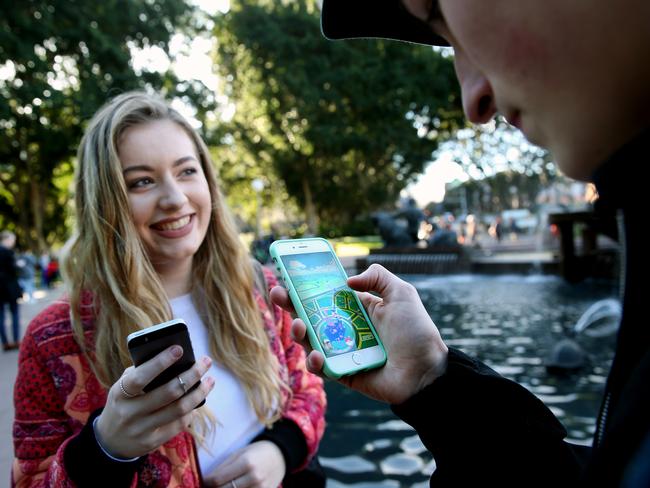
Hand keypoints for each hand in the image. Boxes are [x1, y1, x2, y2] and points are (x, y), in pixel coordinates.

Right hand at [95, 345, 214, 458]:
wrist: (110, 441)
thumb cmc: (123, 403)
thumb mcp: (122, 387)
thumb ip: (141, 373)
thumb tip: (173, 358)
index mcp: (120, 394)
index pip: (141, 377)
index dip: (160, 362)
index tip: (179, 349)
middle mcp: (130, 413)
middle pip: (168, 392)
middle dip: (192, 374)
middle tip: (206, 362)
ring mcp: (141, 430)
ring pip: (179, 409)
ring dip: (199, 393)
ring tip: (209, 381)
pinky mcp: (152, 442)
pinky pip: (178, 424)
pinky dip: (191, 410)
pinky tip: (197, 400)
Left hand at [204, 440, 285, 487]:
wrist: (281, 456)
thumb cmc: (257, 452)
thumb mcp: (240, 453)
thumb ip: (223, 467)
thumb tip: (206, 480)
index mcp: (247, 463)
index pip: (218, 479)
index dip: (207, 482)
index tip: (203, 481)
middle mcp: (255, 478)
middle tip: (211, 485)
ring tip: (224, 485)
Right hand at [270, 263, 447, 403]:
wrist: (426, 371)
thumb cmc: (416, 332)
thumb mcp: (401, 293)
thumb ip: (378, 276)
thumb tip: (348, 280)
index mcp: (357, 309)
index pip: (325, 295)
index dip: (306, 287)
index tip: (289, 277)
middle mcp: (346, 328)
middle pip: (311, 315)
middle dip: (291, 305)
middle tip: (277, 294)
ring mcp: (342, 351)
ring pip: (311, 341)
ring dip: (299, 332)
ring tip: (299, 326)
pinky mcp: (343, 374)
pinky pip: (322, 367)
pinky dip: (316, 361)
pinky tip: (318, 355)